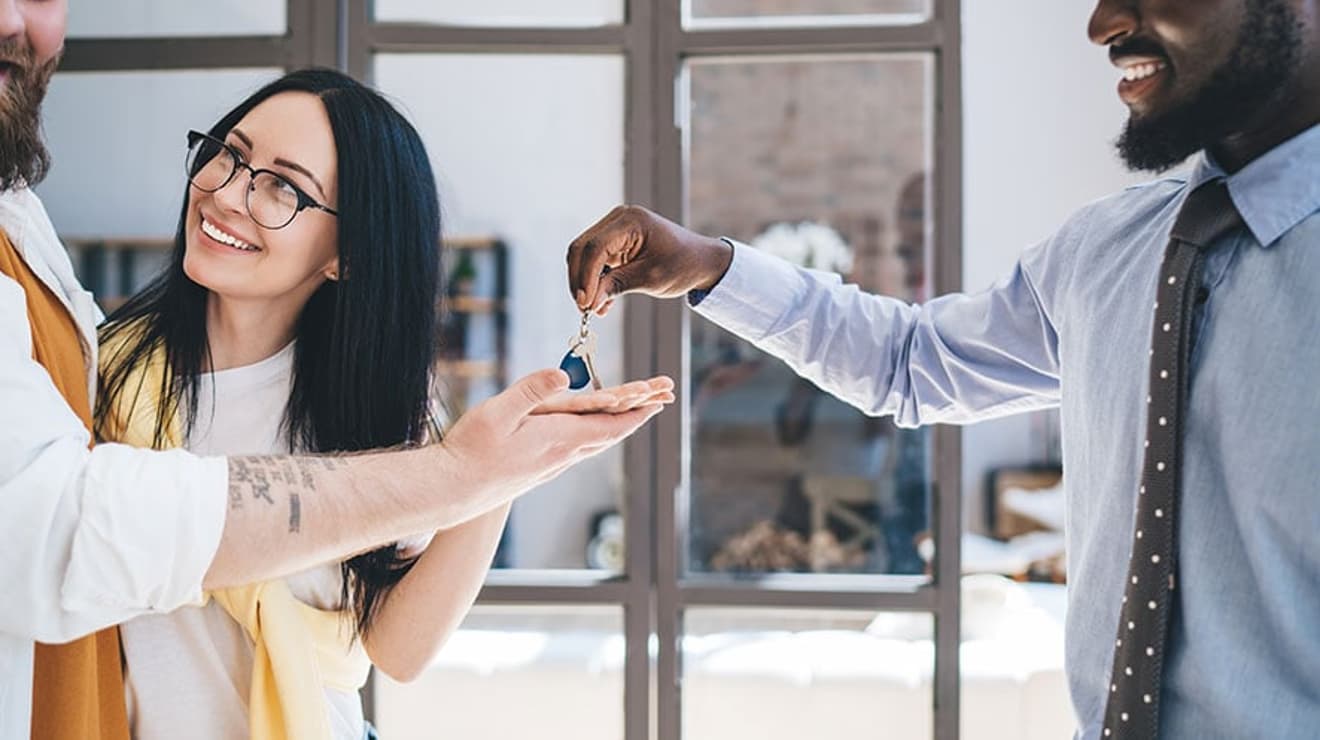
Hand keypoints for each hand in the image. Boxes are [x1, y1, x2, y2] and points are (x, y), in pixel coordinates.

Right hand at [437, 369, 667, 507]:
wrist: (452, 491)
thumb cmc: (471, 450)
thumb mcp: (499, 412)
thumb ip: (532, 390)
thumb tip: (564, 376)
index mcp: (559, 438)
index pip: (610, 423)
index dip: (637, 410)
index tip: (660, 400)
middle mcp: (562, 456)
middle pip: (609, 433)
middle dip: (637, 414)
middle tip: (660, 400)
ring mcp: (551, 466)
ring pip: (594, 443)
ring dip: (618, 426)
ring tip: (634, 412)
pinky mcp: (538, 471)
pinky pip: (578, 450)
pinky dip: (595, 436)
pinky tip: (591, 434)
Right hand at [567, 205, 733, 315]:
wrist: (700, 261)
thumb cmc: (682, 264)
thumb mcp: (650, 278)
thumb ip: (617, 286)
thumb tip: (589, 301)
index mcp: (631, 221)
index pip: (595, 247)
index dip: (585, 277)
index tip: (585, 303)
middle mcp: (618, 219)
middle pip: (582, 249)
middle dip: (579, 280)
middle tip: (585, 308)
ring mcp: (614, 229)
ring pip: (584, 255)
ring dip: (585, 282)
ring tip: (593, 308)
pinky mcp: (614, 242)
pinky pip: (595, 261)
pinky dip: (595, 281)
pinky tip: (601, 303)